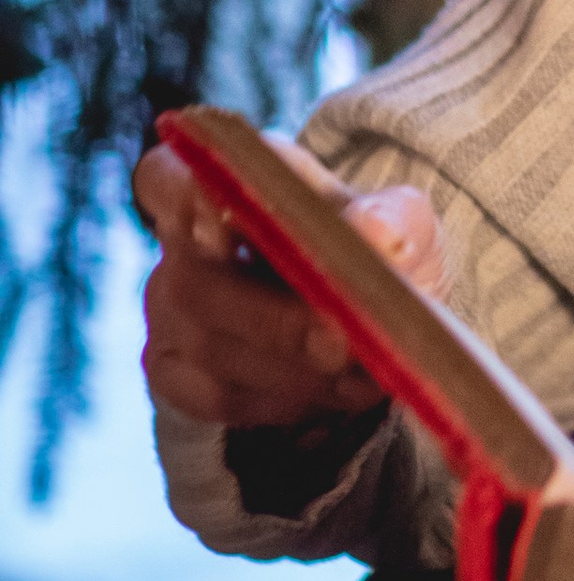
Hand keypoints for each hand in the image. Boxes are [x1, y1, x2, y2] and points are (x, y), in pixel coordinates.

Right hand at [137, 136, 446, 430]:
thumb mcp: (399, 222)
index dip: (190, 203)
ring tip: (361, 375)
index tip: (232, 224)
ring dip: (292, 370)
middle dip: (277, 321)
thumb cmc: (369, 249)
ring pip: (209, 348)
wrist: (358, 307)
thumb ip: (393, 219)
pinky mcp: (172, 371)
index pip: (167, 179)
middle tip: (342, 343)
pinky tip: (331, 393)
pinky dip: (282, 401)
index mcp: (229, 181)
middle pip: (196, 283)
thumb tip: (378, 236)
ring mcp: (167, 309)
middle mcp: (181, 243)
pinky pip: (217, 396)